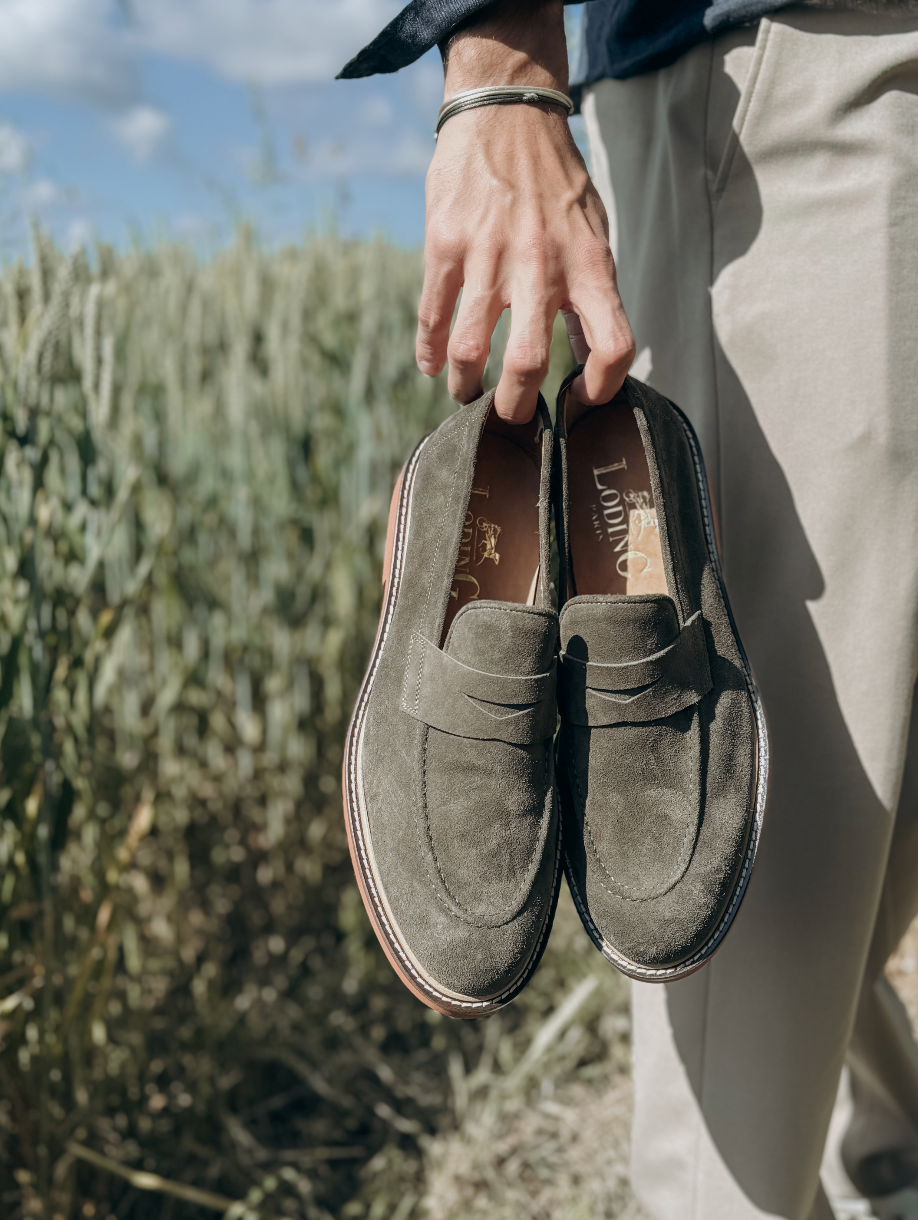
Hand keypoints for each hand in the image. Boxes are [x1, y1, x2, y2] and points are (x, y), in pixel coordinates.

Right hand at [416, 0, 634, 422]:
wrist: (506, 113)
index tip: (577, 401)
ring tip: (465, 393)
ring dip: (464, 386)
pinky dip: (428, 352)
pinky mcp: (445, 245)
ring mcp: (488, 255)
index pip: (613, 346)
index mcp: (589, 265)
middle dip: (514, 407)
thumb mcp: (592, 234)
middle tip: (508, 416)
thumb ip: (592, 296)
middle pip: (529, 364)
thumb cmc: (556, 183)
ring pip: (469, 350)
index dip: (601, 388)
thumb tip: (592, 360)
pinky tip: (431, 364)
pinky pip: (433, 316)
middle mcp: (541, 264)